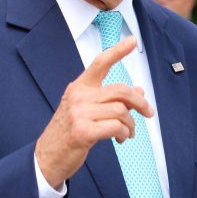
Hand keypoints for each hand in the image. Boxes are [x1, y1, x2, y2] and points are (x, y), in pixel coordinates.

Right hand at [35, 37, 153, 187]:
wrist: (47, 157)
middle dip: (140, 103)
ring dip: (131, 124)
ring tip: (128, 133)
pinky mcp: (83, 132)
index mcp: (79, 87)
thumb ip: (110, 99)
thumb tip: (139, 91)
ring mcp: (79, 114)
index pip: (100, 63)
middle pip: (121, 91)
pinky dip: (124, 133)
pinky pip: (117, 127)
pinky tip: (120, 139)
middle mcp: (79, 96)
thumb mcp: (87, 110)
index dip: (118, 51)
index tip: (133, 40)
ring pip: (122, 111)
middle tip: (149, 113)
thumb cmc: (69, 132)